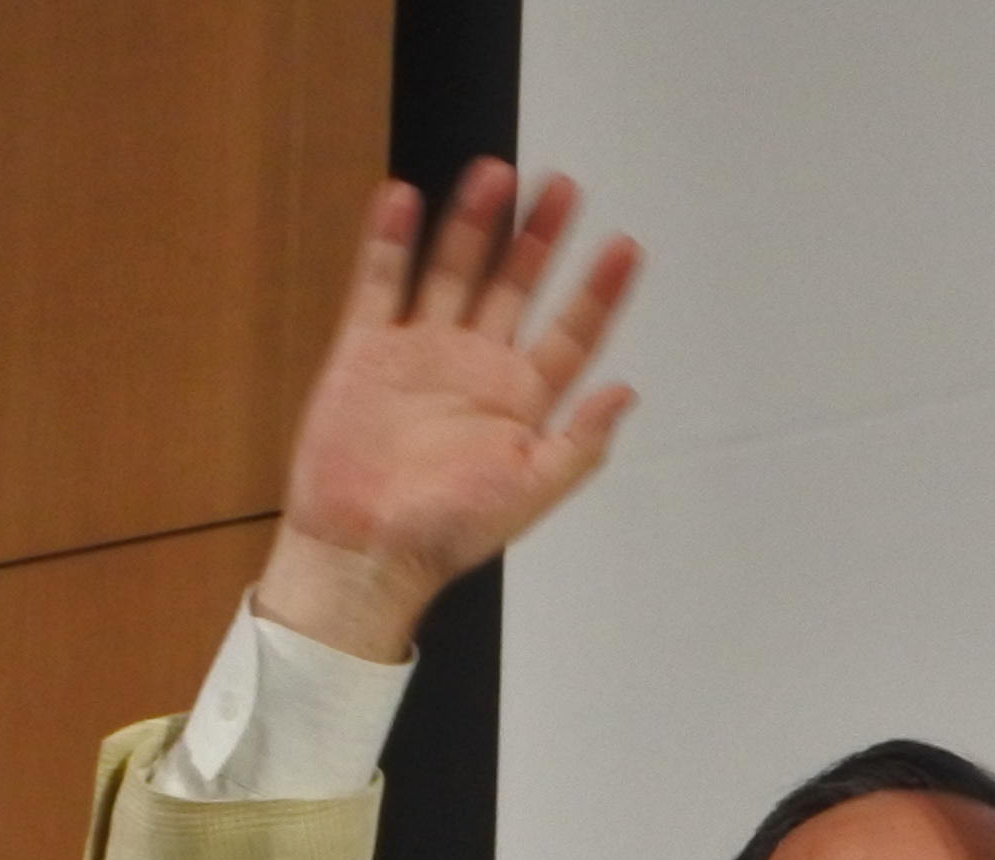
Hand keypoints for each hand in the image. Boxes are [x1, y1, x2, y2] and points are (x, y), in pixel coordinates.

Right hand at [255, 164, 640, 665]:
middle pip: (515, 286)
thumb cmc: (450, 530)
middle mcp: (476, 366)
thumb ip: (580, 442)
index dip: (598, 291)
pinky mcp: (366, 348)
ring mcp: (421, 351)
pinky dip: (391, 243)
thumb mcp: (531, 491)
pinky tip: (405, 199)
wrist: (368, 548)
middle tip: (563, 187)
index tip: (625, 246)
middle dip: (539, 238)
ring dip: (474, 224)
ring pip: (453, 271)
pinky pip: (380, 283)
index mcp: (522, 400)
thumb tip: (628, 393)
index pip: (572, 332)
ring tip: (496, 175)